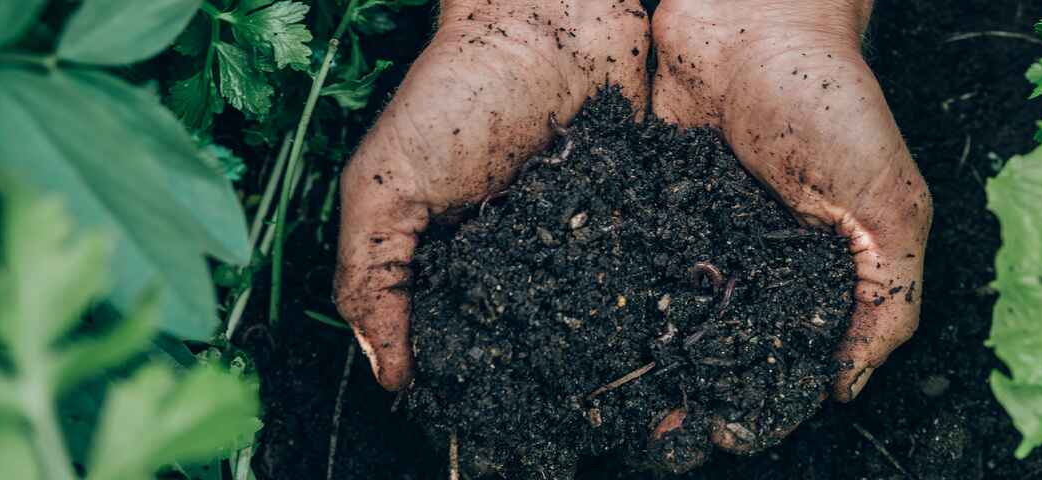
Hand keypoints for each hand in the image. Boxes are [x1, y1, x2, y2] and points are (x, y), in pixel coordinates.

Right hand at [334, 0, 648, 390]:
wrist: (541, 18)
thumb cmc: (450, 94)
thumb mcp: (385, 187)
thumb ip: (373, 275)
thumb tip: (388, 376)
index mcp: (461, 259)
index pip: (468, 338)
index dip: (475, 374)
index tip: (492, 407)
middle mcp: (524, 253)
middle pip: (538, 329)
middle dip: (550, 358)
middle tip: (570, 390)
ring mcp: (583, 231)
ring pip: (600, 305)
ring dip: (611, 329)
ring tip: (626, 361)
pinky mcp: (634, 203)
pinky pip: (649, 255)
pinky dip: (657, 279)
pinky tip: (668, 308)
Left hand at [648, 0, 930, 455]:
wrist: (756, 17)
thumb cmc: (836, 104)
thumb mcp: (891, 206)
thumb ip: (887, 298)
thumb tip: (850, 389)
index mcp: (816, 271)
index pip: (789, 355)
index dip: (761, 400)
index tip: (726, 436)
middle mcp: (755, 259)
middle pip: (721, 343)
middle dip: (691, 391)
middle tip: (655, 435)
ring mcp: (699, 229)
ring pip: (668, 310)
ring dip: (644, 355)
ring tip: (610, 401)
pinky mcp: (650, 196)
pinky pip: (629, 253)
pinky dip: (609, 290)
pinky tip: (581, 329)